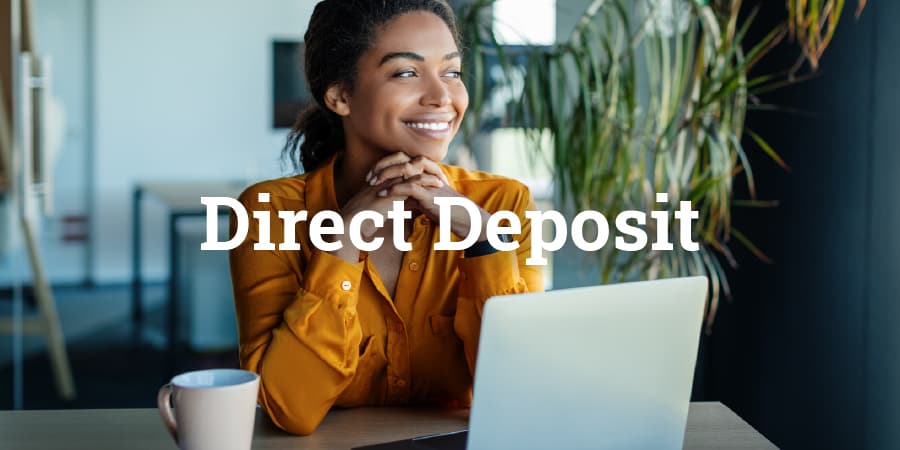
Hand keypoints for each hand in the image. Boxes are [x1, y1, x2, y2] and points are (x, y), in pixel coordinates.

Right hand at [327, 154, 444, 262]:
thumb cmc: (363, 220)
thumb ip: (395, 205)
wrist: (352, 224)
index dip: (418, 171)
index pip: (403, 168)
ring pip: (414, 171)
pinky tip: (438, 185)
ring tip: (442, 179)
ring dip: (429, 174)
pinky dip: (427, 182)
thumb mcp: (381, 209)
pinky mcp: (392, 190)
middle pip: (410, 166)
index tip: (431, 175)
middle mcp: (385, 177)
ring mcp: (389, 182)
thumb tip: (409, 207)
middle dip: (426, 168)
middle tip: (440, 174)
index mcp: (382, 179)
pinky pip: (413, 182)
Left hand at [369, 153, 489, 241]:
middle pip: (401, 159)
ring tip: (373, 183)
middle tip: (368, 176)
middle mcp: (429, 172)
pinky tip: (383, 194)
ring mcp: (430, 181)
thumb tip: (400, 203)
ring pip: (404, 169)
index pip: (403, 160)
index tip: (372, 174)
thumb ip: (415, 199)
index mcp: (427, 171)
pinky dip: (395, 189)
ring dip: (386, 175)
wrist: (468, 220)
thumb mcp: (428, 203)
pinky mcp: (431, 193)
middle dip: (383, 166)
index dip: (386, 164)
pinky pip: (410, 186)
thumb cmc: (450, 213)